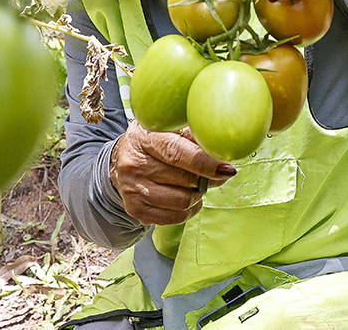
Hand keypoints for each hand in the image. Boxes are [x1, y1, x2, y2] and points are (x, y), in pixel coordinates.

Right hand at [109, 123, 236, 225]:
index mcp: (144, 138)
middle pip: (184, 179)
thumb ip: (193, 136)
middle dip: (207, 179)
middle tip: (216, 174)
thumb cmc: (152, 141)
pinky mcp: (136, 209)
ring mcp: (132, 189)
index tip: (226, 169)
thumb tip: (220, 151)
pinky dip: (189, 210)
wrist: (121, 159)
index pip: (176, 153)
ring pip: (182, 201)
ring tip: (197, 184)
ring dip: (198, 195)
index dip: (205, 163)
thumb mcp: (168, 129)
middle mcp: (134, 164)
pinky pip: (175, 217)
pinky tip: (188, 197)